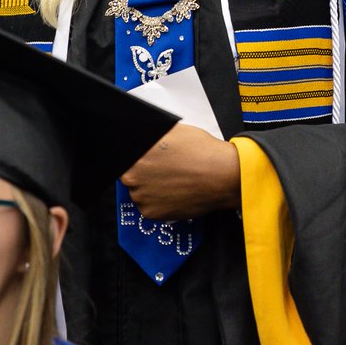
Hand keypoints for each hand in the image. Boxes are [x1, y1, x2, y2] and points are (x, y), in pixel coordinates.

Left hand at [120, 122, 240, 220]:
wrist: (222, 176)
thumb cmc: (200, 151)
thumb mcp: (171, 131)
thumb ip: (150, 137)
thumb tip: (141, 140)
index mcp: (135, 154)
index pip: (123, 157)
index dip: (137, 158)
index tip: (148, 160)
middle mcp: (132, 176)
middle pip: (129, 175)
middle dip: (143, 173)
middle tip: (163, 169)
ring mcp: (140, 196)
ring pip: (138, 191)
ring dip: (149, 188)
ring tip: (172, 180)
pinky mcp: (151, 213)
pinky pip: (148, 207)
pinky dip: (158, 202)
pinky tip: (174, 192)